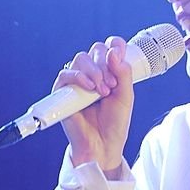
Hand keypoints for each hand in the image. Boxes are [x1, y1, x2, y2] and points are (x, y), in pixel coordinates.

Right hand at [55, 36, 133, 176]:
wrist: (102, 145)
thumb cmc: (113, 123)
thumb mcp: (126, 96)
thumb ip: (124, 73)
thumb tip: (114, 52)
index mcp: (108, 72)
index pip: (108, 47)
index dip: (114, 45)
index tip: (120, 52)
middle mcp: (91, 74)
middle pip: (95, 49)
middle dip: (105, 64)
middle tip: (112, 85)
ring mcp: (77, 82)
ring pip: (81, 58)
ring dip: (94, 71)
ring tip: (102, 91)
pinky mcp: (63, 92)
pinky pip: (66, 74)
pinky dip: (79, 77)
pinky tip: (89, 88)